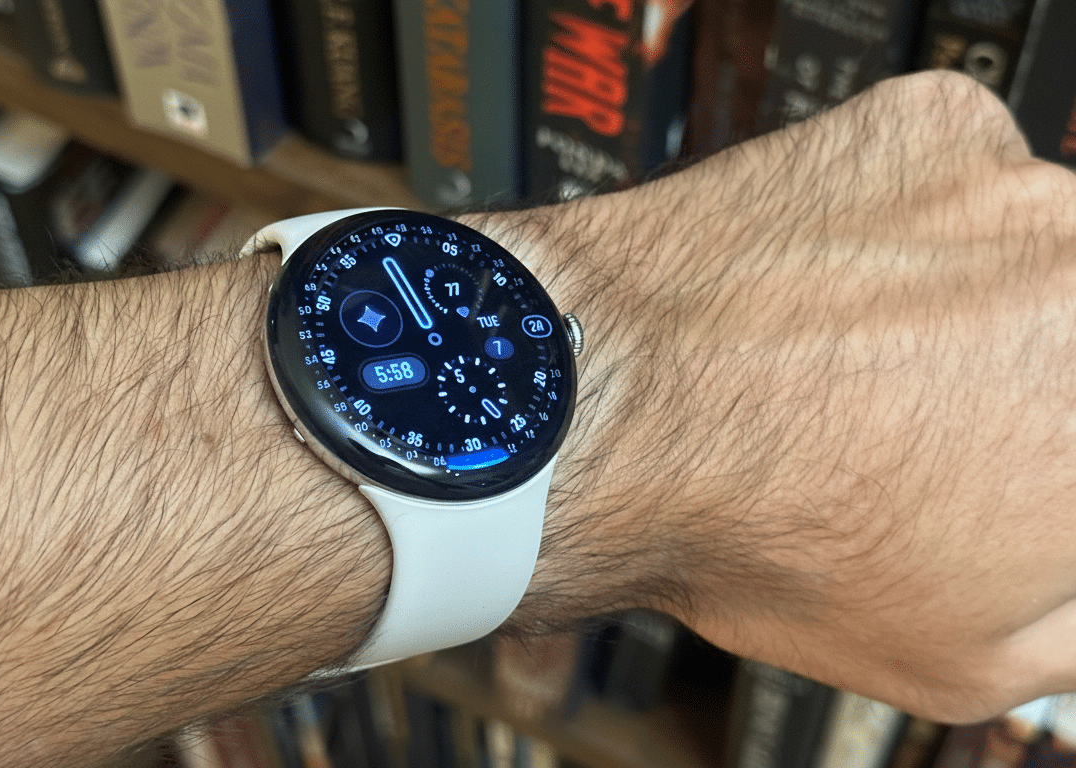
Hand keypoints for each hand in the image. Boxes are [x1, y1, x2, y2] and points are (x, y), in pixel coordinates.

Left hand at [491, 71, 1075, 722]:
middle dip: (1026, 388)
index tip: (999, 477)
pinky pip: (952, 187)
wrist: (600, 411)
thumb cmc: (764, 535)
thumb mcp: (977, 656)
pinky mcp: (933, 125)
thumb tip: (1071, 568)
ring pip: (1029, 257)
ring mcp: (1021, 187)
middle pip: (1068, 332)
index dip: (1041, 461)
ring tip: (855, 366)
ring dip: (969, 307)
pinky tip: (830, 296)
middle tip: (931, 432)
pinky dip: (905, 235)